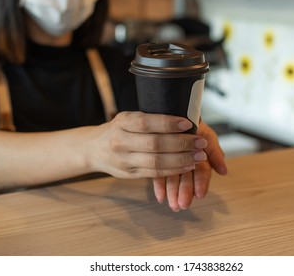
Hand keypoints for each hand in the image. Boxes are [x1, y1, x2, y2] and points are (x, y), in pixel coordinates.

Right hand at [86, 111, 207, 178]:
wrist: (93, 149)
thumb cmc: (118, 130)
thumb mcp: (127, 118)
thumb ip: (148, 119)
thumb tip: (183, 118)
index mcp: (121, 122)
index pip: (146, 123)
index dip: (169, 124)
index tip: (188, 124)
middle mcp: (120, 142)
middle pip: (154, 144)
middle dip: (182, 144)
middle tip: (200, 142)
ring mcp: (124, 160)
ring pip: (156, 162)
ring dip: (182, 159)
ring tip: (199, 155)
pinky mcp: (129, 174)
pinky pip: (154, 174)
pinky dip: (173, 170)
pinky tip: (188, 165)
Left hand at [153, 122, 227, 211]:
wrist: (172, 110)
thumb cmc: (191, 122)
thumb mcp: (205, 134)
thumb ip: (214, 151)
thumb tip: (224, 171)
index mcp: (199, 155)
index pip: (202, 170)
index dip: (202, 182)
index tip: (200, 194)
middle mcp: (186, 159)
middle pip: (187, 177)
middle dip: (185, 191)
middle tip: (182, 204)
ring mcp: (172, 160)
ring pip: (173, 177)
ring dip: (173, 191)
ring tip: (172, 204)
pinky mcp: (157, 159)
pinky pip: (158, 173)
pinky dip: (159, 185)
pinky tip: (159, 196)